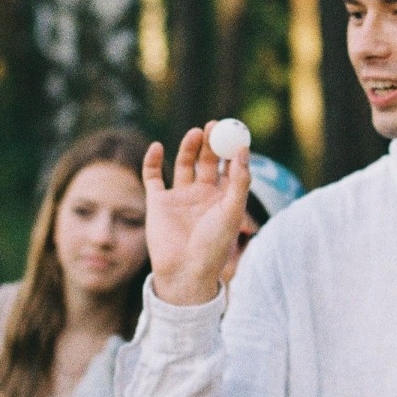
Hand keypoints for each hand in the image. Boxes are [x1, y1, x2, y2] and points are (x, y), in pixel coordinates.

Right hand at [144, 129, 251, 307]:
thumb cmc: (214, 246)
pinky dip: (152, 160)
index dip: (230, 148)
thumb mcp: (232, 212)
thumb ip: (239, 181)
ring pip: (183, 165)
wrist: (185, 271)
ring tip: (196, 133)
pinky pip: (152, 176)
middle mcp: (201, 195)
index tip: (233, 131)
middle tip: (214, 125)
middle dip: (210, 143)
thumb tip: (243, 150)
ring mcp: (179, 198)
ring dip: (189, 148)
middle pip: (206, 161)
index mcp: (223, 199)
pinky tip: (158, 147)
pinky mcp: (158, 202)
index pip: (228, 166)